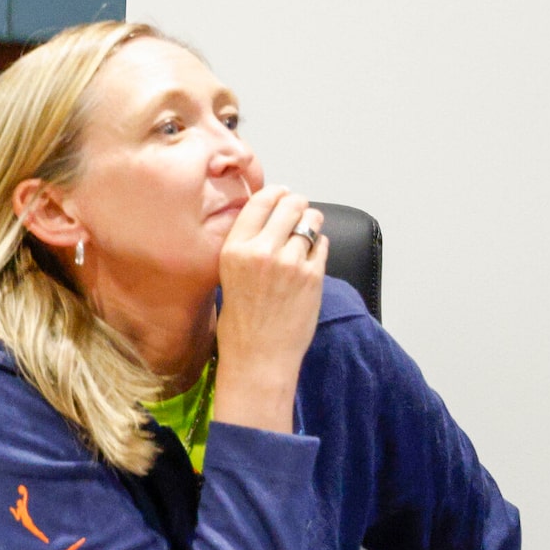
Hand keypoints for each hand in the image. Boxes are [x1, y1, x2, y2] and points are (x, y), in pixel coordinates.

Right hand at [213, 185, 326, 432]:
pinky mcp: (312, 275)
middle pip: (291, 204)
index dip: (276, 193)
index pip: (260, 202)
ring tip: (306, 235)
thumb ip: (246, 245)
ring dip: (311, 224)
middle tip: (299, 212)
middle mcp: (261, 251)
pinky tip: (308, 260)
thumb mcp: (228, 275)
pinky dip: (318, 247)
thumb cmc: (241, 321)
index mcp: (234, 250)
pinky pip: (322, 245)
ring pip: (311, 221)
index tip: (282, 194)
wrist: (259, 356)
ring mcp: (289, 262)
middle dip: (298, 205)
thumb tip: (271, 216)